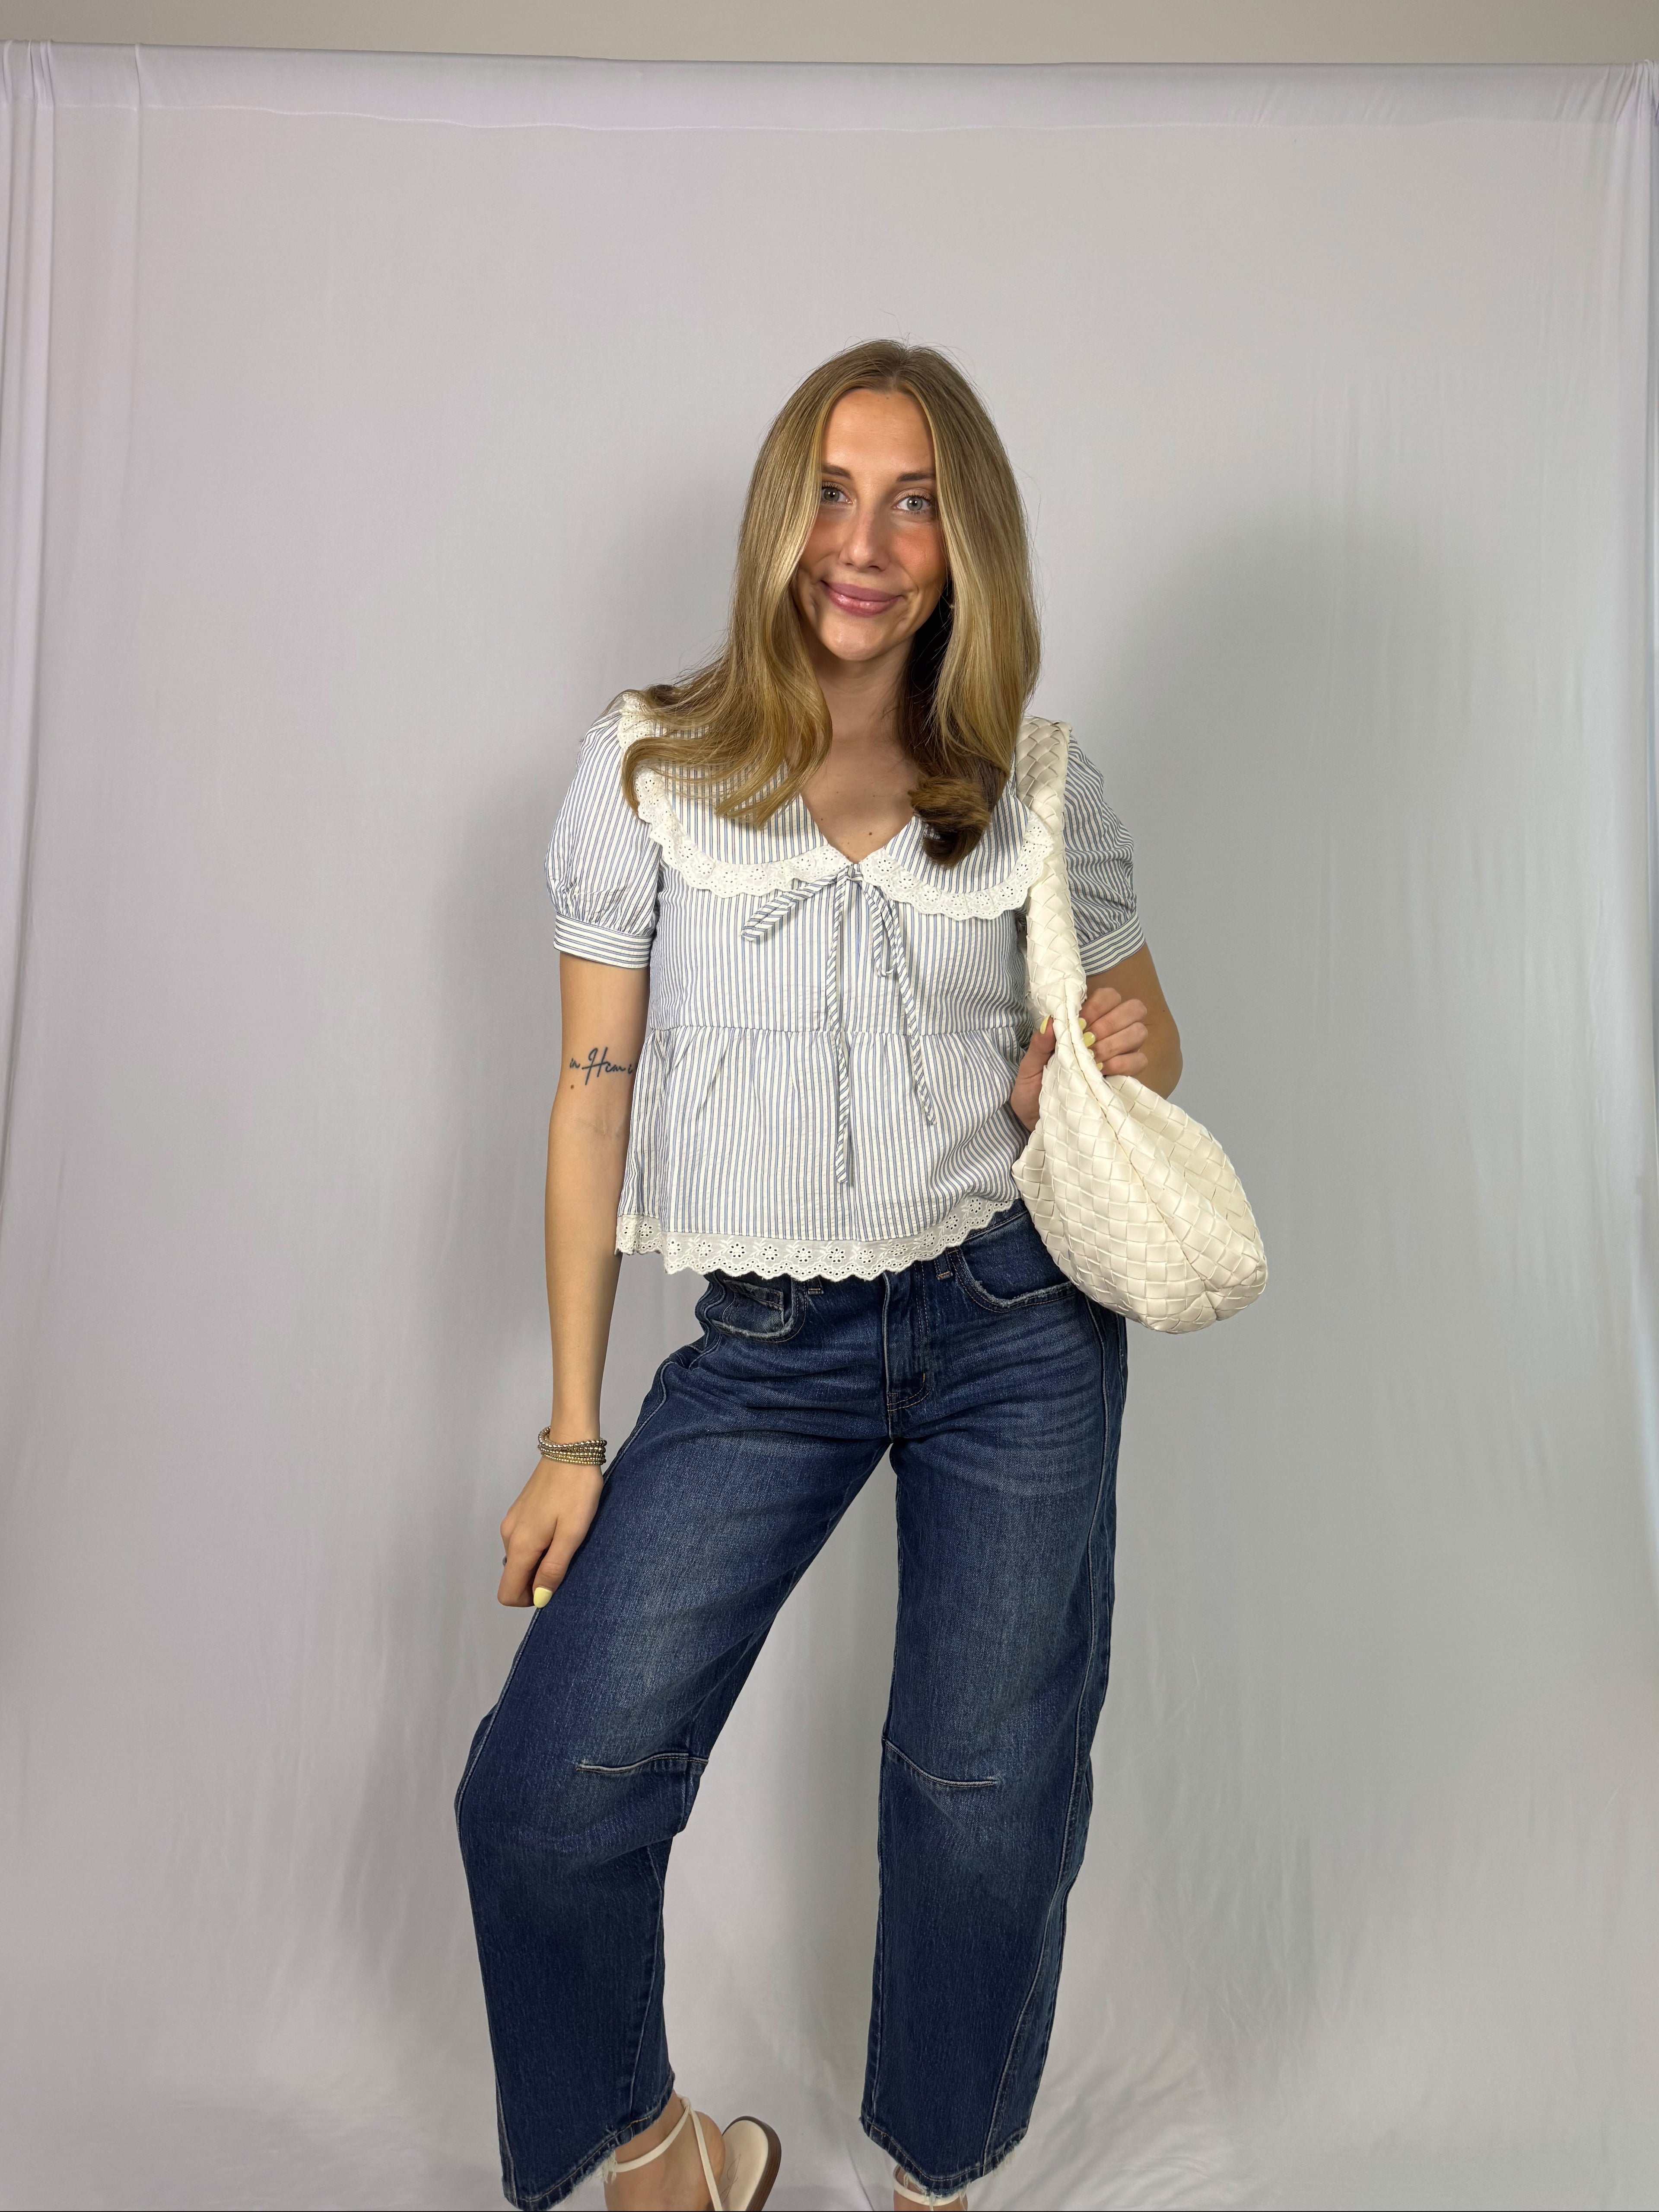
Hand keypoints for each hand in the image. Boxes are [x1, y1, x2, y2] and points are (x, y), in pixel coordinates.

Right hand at [498, 1455, 604, 1607]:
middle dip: (538, 1579)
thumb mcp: (572, 1534)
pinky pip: (524, 1541)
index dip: (530, 1599)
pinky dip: (540, 1545)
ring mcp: (512, 1521)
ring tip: (567, 1540)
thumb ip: (553, 1568)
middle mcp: (508, 1535)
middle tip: (568, 1559)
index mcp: (520, 1545)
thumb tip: (539, 1599)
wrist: (571, 1447)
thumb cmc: (576, 1491)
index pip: (507, 1593)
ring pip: (520, 1559)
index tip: (555, 1583)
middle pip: (514, 1576)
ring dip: (541, 1560)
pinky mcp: (520, 1510)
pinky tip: (561, 1527)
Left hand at [1007, 988, 1151, 1132]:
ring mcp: (1118, 1055)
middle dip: (1110, 1023)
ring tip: (1092, 1058)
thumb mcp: (1027, 1068)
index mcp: (1083, 1022)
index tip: (1081, 1020)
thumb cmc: (1032, 1091)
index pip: (1109, 996)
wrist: (1037, 1123)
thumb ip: (1039, 1045)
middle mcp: (1106, 1033)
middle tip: (1088, 1041)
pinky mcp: (1124, 1077)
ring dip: (1116, 1043)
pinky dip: (1122, 1063)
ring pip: (1138, 1033)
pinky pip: (1139, 1061)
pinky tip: (1102, 1071)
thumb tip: (1051, 1020)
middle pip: (1132, 1009)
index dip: (1099, 1004)